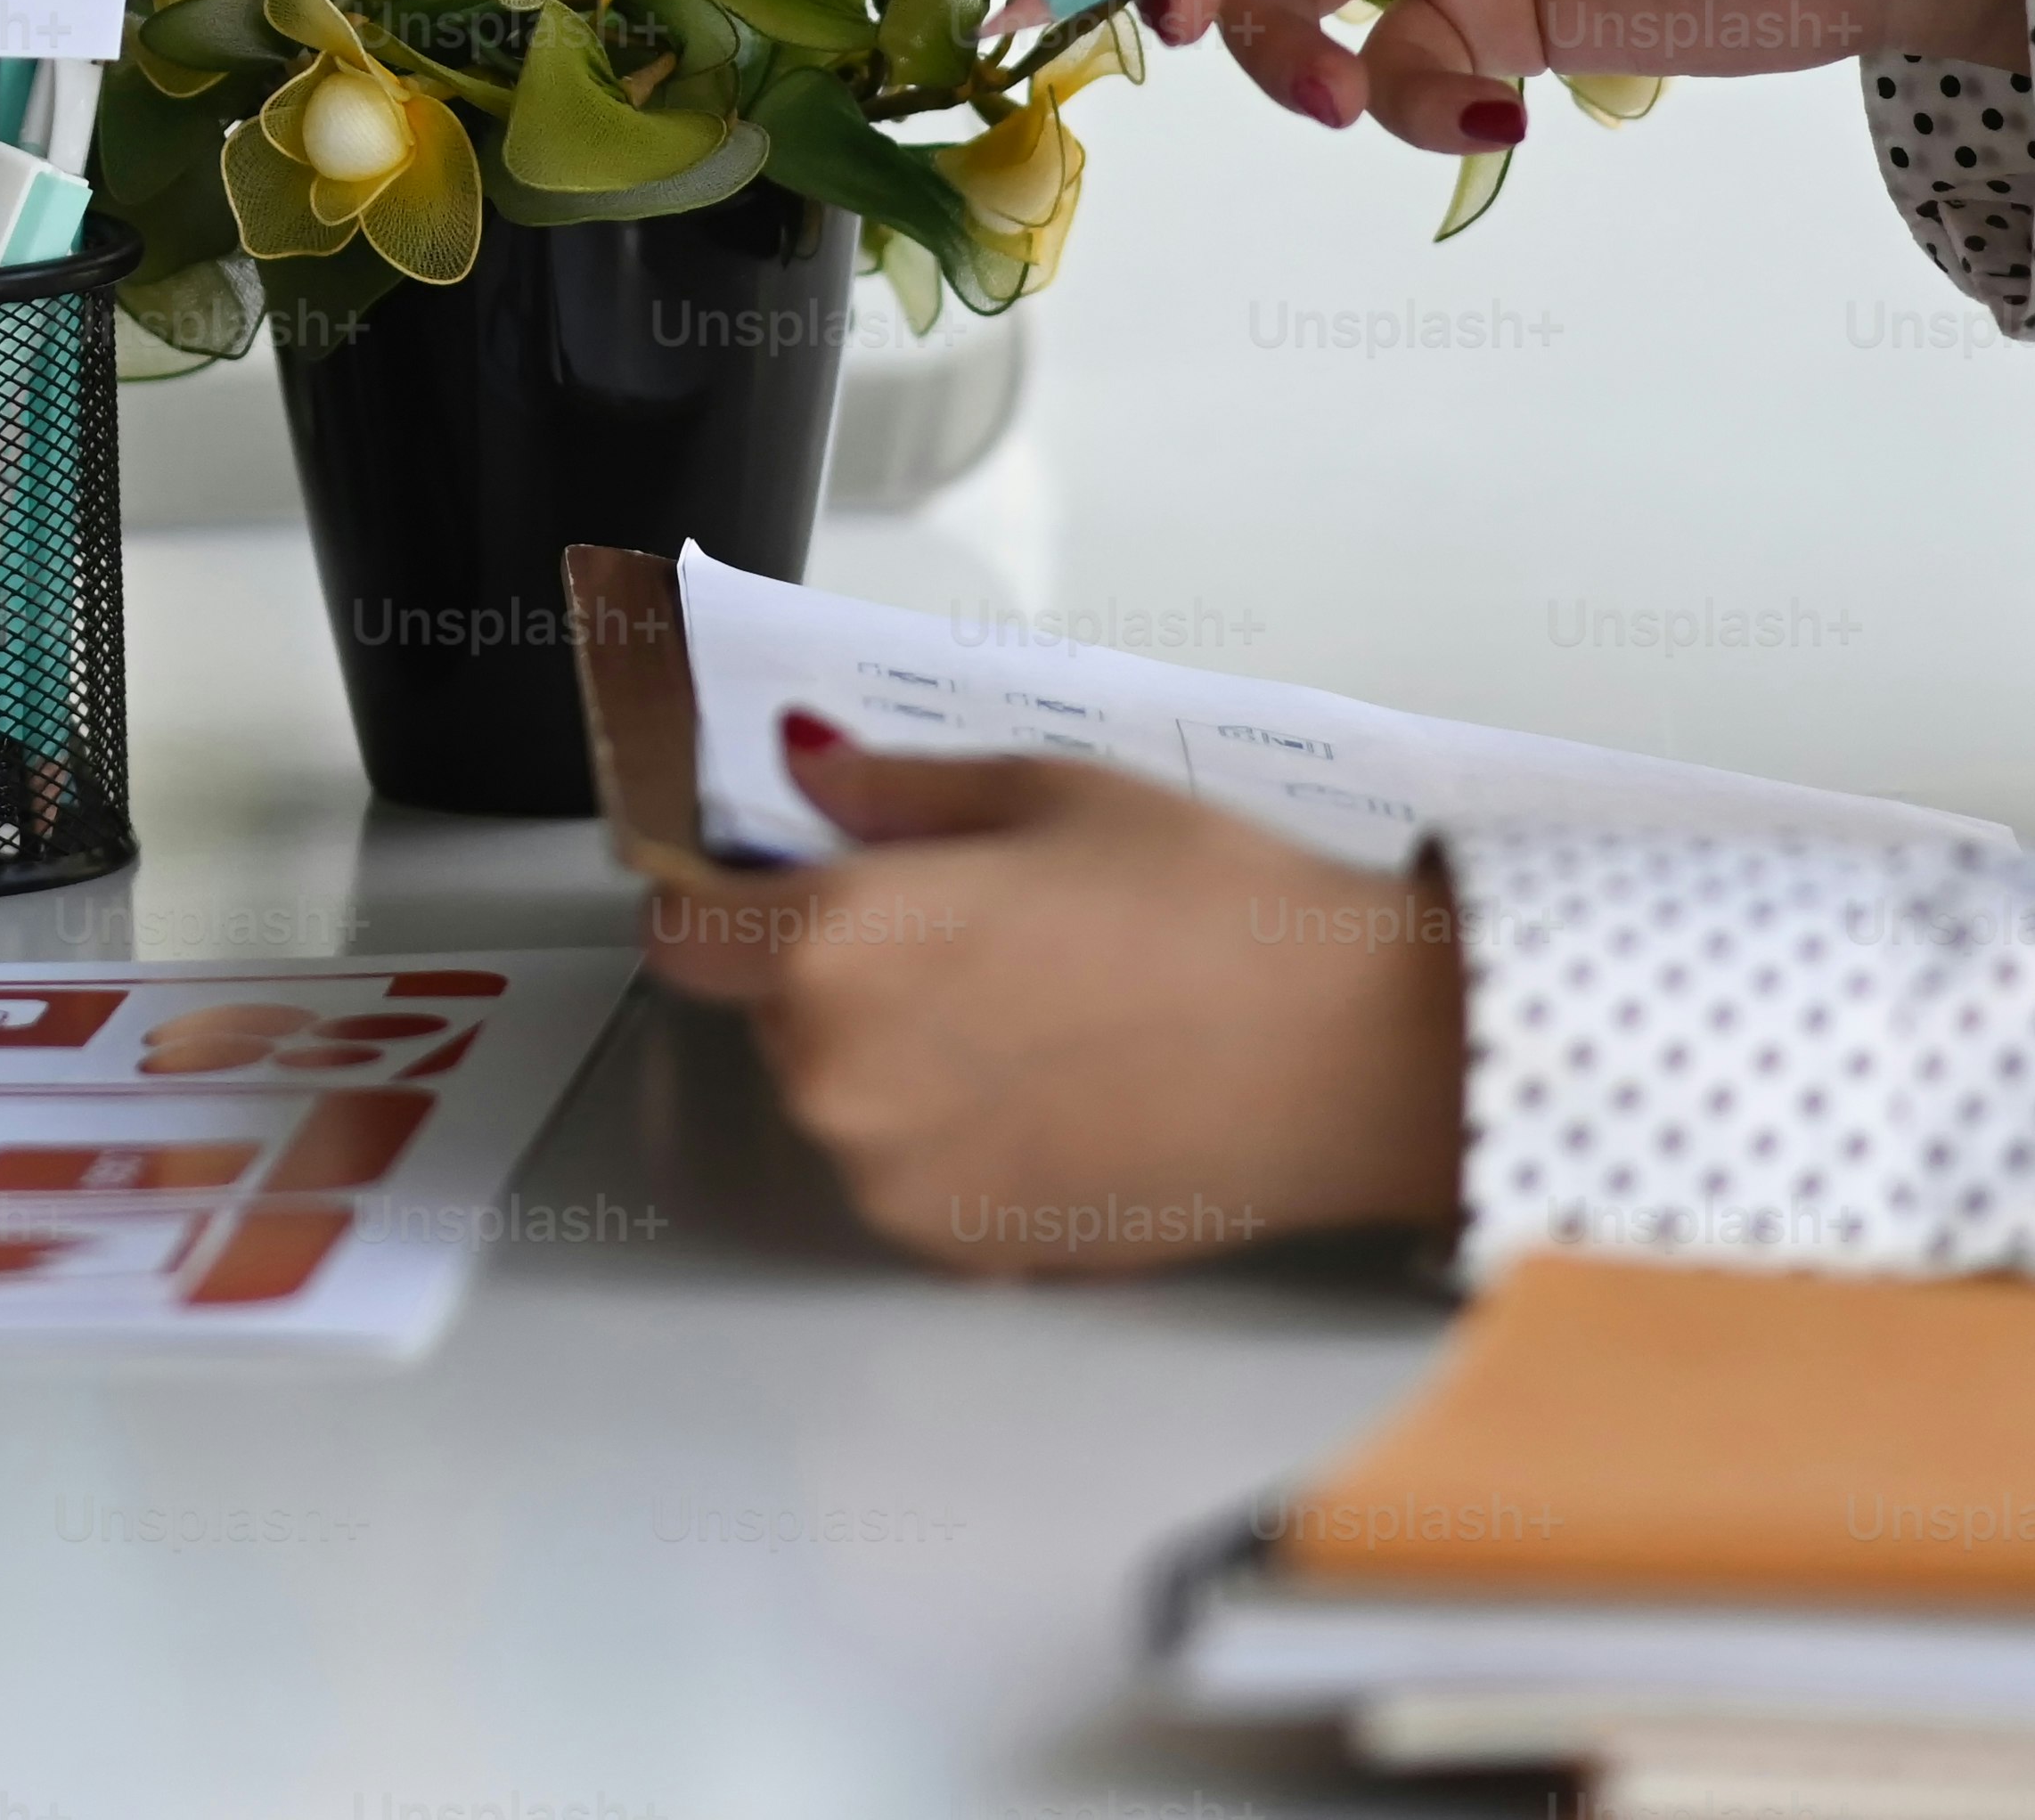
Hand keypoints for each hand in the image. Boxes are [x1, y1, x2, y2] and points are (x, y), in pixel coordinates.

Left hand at [645, 719, 1468, 1275]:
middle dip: (837, 974)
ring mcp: (899, 1184)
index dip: (720, 898)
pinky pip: (918, 1174)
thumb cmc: (1215, 912)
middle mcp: (841, 1081)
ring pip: (847, 1102)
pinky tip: (1072, 1084)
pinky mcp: (968, 1251)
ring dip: (901, 1061)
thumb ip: (895, 793)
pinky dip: (963, 1136)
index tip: (766, 882)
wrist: (1351, 1057)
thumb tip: (817, 782)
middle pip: (773, 1017)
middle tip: (971, 933)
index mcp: (838, 949)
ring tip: (1043, 1010)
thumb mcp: (1045, 794)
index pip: (683, 932)